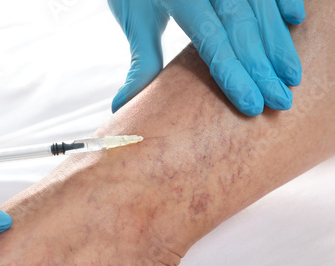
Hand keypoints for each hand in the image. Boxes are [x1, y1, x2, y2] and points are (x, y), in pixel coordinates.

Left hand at [108, 0, 304, 115]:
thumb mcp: (136, 21)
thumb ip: (141, 63)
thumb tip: (121, 106)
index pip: (212, 39)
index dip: (234, 74)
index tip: (251, 104)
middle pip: (242, 26)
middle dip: (264, 66)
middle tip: (280, 100)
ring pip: (259, 5)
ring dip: (278, 41)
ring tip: (291, 75)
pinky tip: (293, 20)